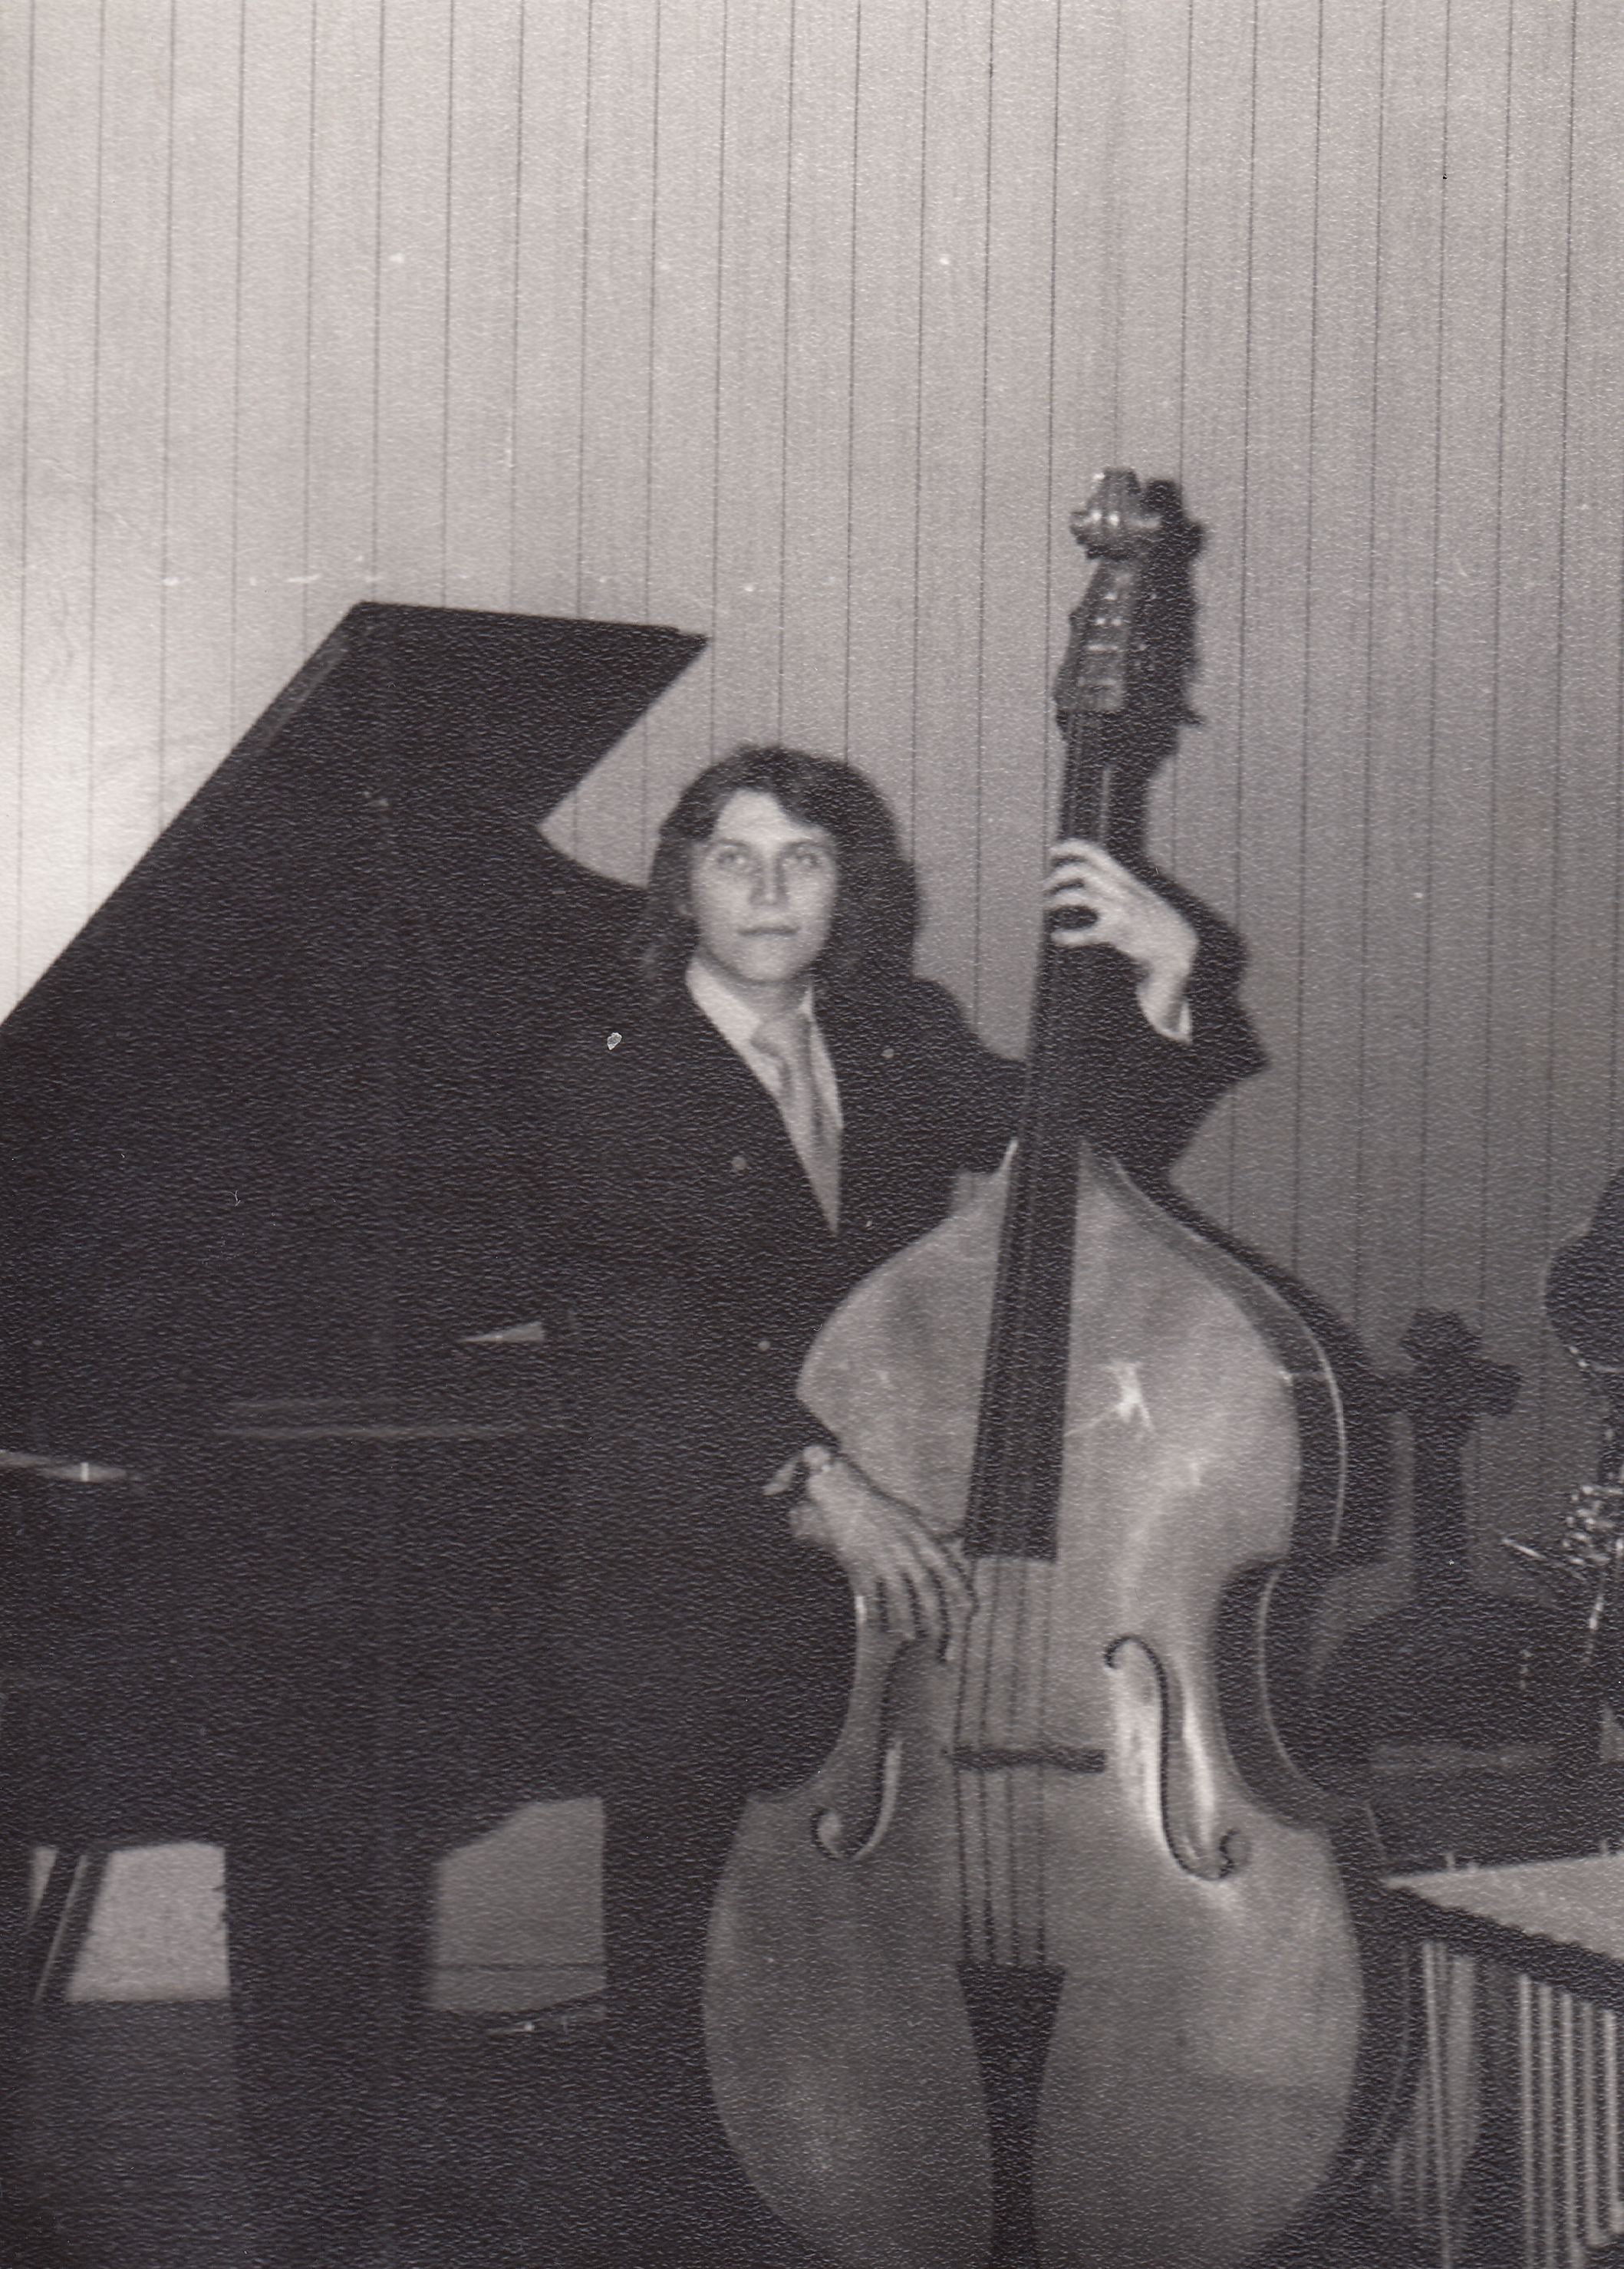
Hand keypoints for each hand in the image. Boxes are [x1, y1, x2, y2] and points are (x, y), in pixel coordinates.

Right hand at [787, 1449, 972, 1653]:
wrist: (846, 1498)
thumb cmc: (881, 1508)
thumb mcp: (912, 1514)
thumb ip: (936, 1525)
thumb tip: (959, 1528)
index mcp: (920, 1537)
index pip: (945, 1567)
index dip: (959, 1589)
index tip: (969, 1609)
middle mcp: (904, 1549)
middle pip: (924, 1586)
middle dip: (933, 1613)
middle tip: (940, 1635)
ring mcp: (881, 1558)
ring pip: (898, 1595)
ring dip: (905, 1618)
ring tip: (910, 1636)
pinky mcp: (860, 1565)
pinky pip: (870, 1595)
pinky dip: (874, 1612)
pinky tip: (878, 1625)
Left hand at [1046, 839, 1196, 1038]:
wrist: (1176, 945)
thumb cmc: (1152, 920)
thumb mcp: (1138, 893)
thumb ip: (1116, 883)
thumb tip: (1089, 875)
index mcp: (1125, 878)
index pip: (1095, 852)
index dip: (1070, 847)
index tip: (1053, 852)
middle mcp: (1122, 889)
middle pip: (1082, 870)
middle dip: (1058, 876)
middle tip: (1046, 888)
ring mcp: (1120, 909)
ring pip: (1080, 895)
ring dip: (1058, 899)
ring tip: (1049, 906)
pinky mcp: (1117, 932)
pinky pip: (1085, 932)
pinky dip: (1067, 935)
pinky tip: (1058, 936)